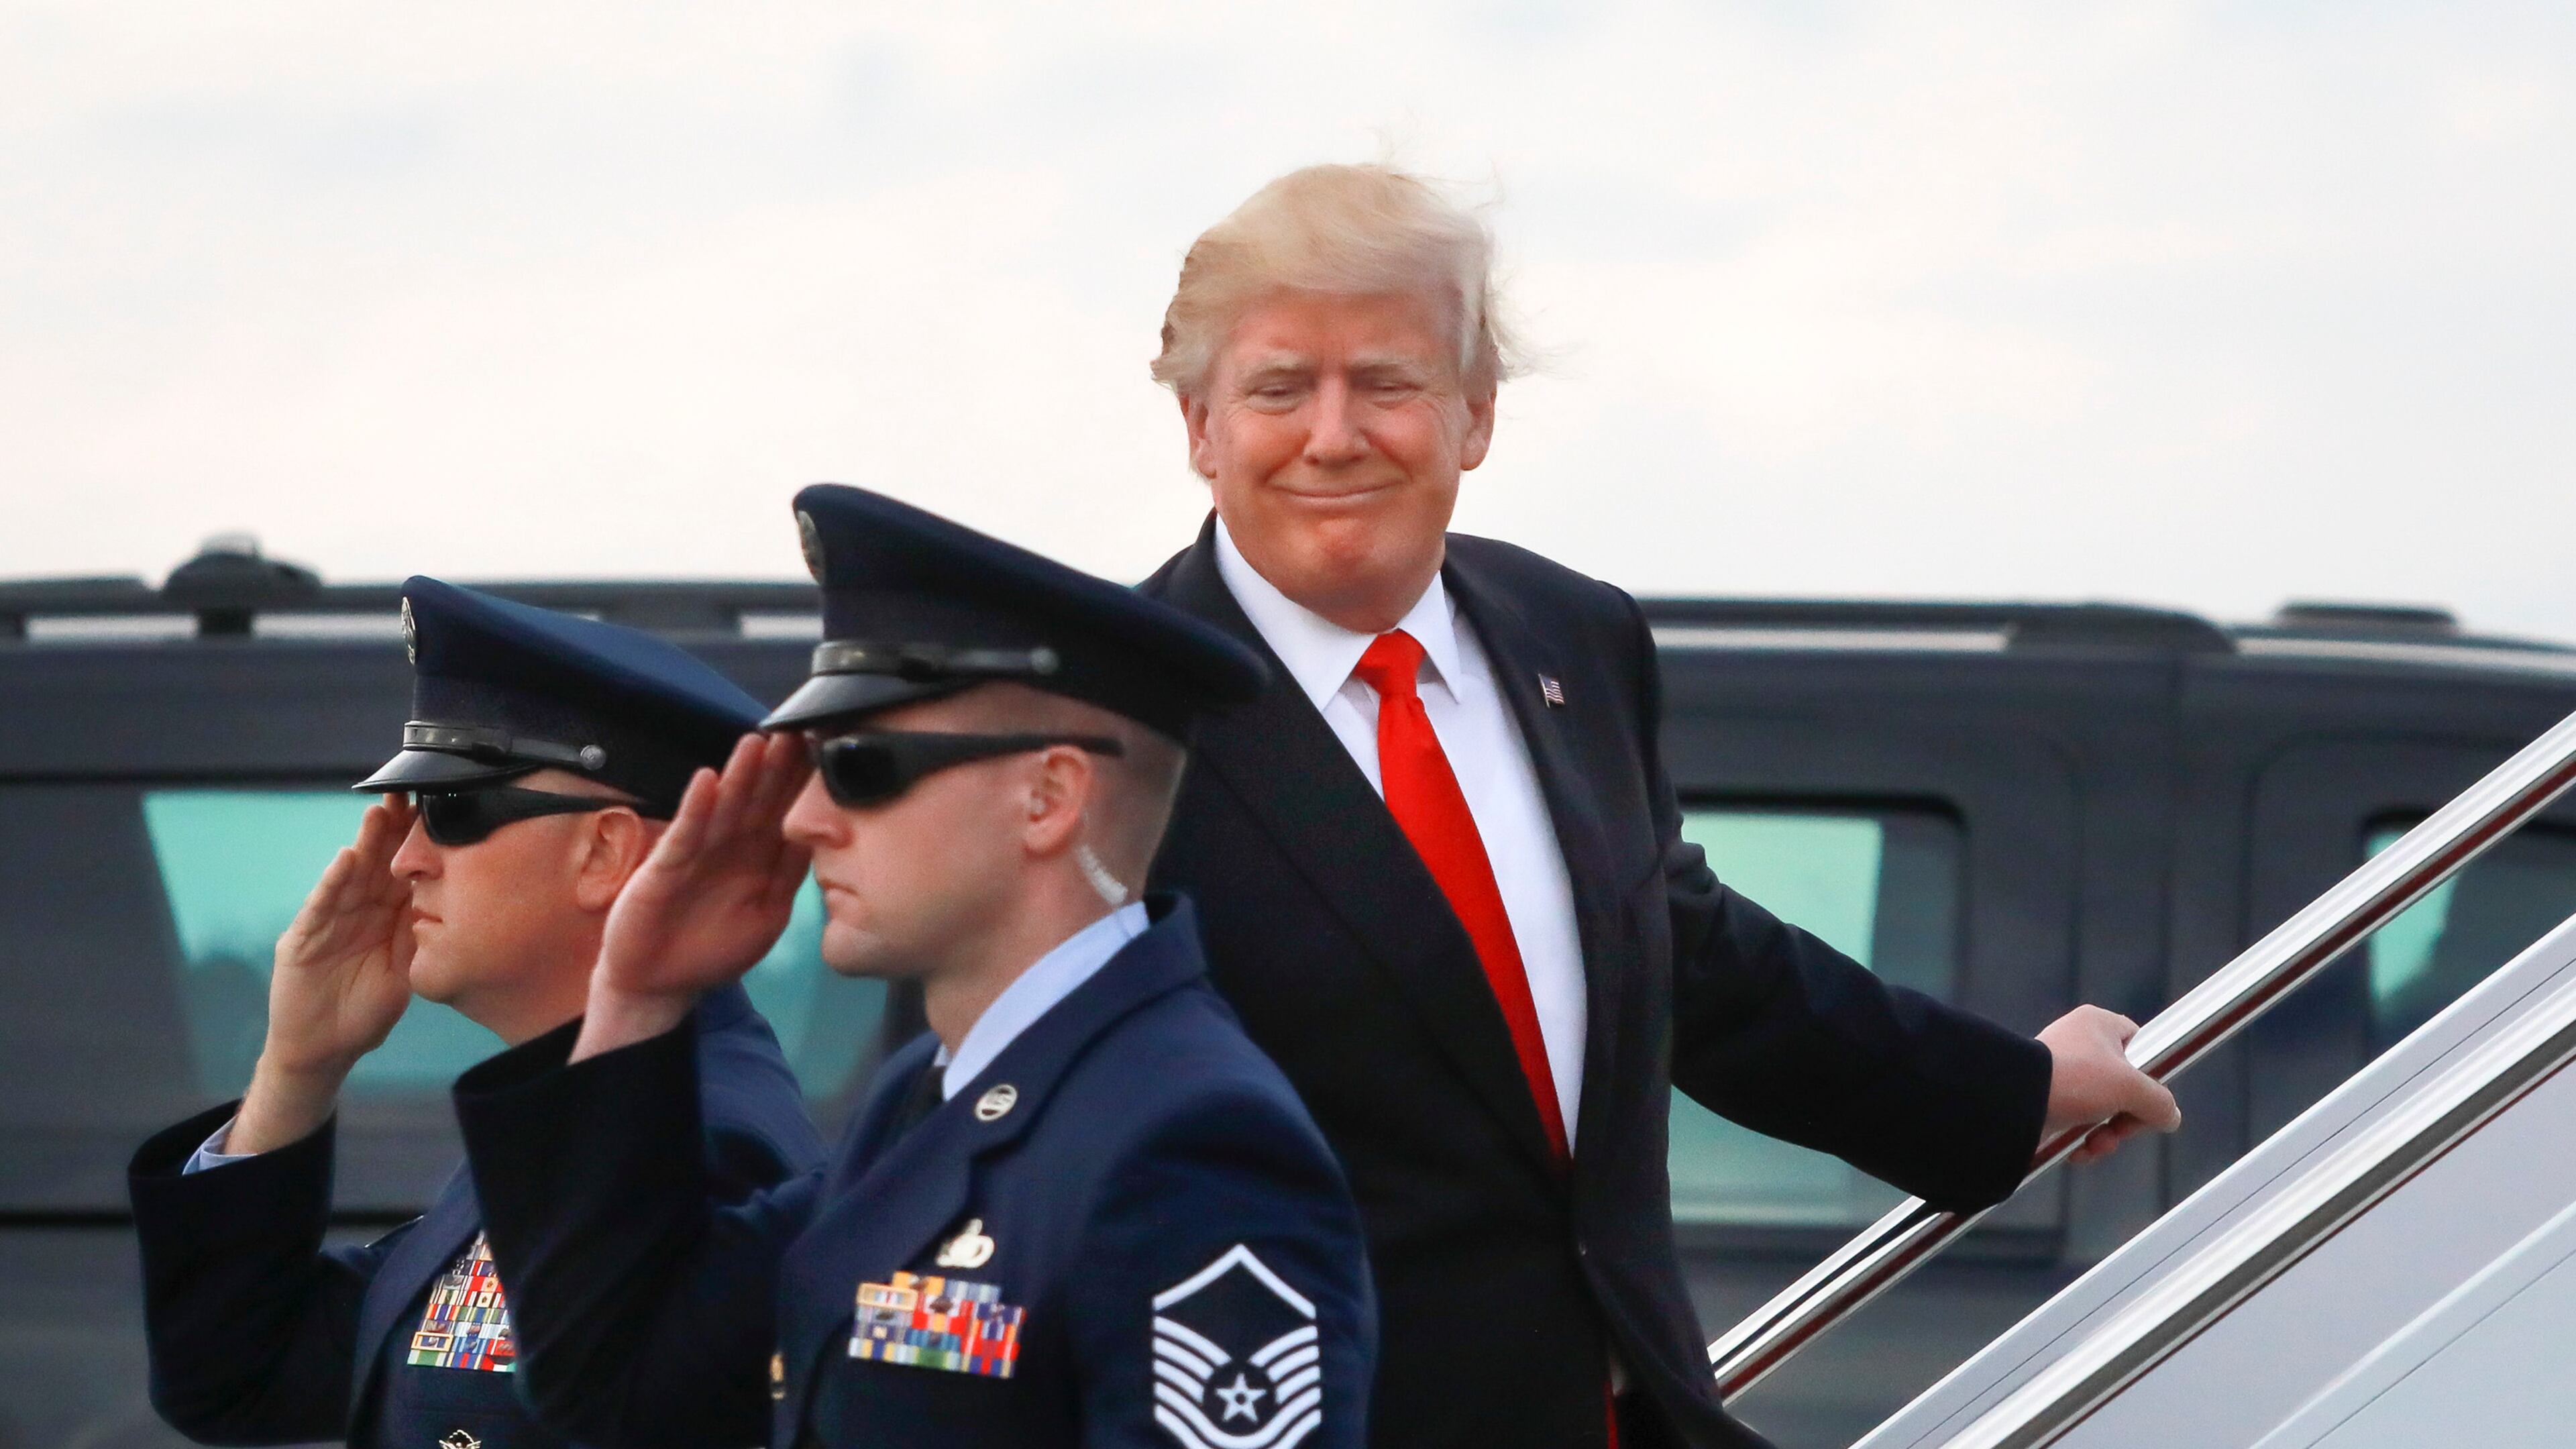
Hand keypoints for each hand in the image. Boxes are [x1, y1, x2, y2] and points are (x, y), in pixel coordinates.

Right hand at [231, 796, 418, 1153]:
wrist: (326, 1047)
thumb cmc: (369, 1007)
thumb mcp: (409, 967)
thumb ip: (425, 934)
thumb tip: (463, 903)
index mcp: (388, 913)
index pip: (409, 868)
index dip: (422, 839)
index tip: (442, 806)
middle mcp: (360, 908)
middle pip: (379, 860)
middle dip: (394, 827)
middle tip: (411, 791)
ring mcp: (330, 919)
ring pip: (351, 873)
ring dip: (366, 843)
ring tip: (380, 813)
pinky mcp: (302, 937)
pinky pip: (321, 905)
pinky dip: (333, 883)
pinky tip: (347, 860)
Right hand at [576, 733, 811, 1060]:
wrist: (660, 985)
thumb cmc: (715, 948)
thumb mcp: (769, 913)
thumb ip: (792, 876)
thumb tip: (831, 839)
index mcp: (758, 857)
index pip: (786, 813)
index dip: (804, 784)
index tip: (829, 751)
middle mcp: (730, 848)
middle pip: (758, 801)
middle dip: (777, 768)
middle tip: (799, 730)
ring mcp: (697, 854)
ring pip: (724, 809)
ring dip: (739, 776)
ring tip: (756, 743)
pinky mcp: (665, 869)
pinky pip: (684, 835)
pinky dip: (696, 808)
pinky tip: (707, 780)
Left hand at [2038, 1005, 2182, 1164]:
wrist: (2013, 1103)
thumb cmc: (2072, 1079)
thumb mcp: (2130, 1088)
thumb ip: (2159, 1102)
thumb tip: (2169, 1116)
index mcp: (2099, 1024)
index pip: (2142, 1044)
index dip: (2150, 1075)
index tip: (2148, 1098)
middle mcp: (2080, 1044)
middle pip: (2124, 1086)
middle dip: (2125, 1118)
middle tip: (2119, 1129)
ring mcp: (2063, 1074)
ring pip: (2103, 1110)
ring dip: (2105, 1135)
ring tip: (2095, 1144)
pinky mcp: (2048, 1100)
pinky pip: (2078, 1123)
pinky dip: (2082, 1141)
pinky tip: (2077, 1150)